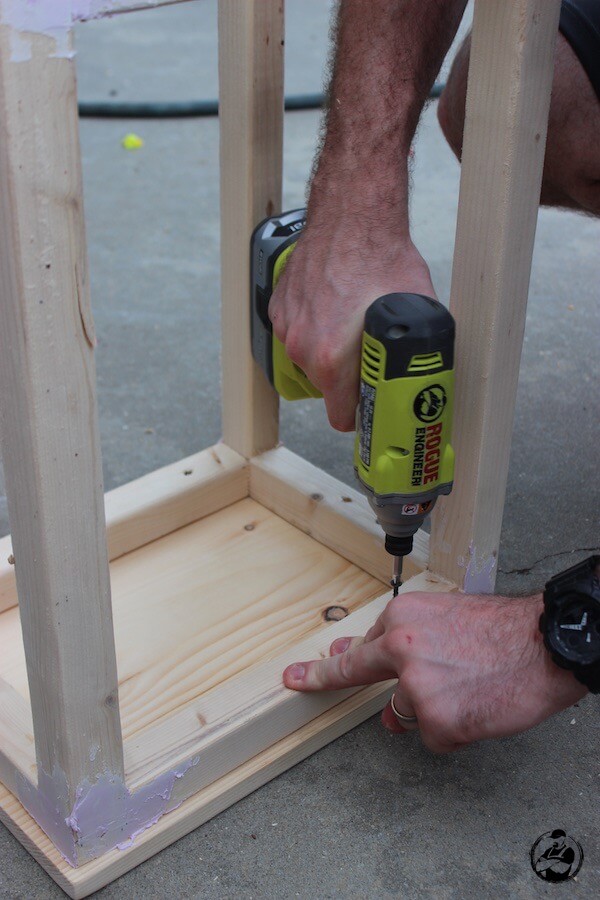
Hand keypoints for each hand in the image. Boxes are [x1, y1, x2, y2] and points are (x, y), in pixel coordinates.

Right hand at [268, 221, 433, 430]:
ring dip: (330, 351)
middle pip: (327, 387)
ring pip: (310, 358)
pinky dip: (314, 327)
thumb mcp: (416, 309)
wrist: (352, 213)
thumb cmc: (381, 256)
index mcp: (332, 359)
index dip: (361, 413)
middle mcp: (302, 347)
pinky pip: (298, 332)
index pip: (340, 417)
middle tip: (372, 358)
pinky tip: (335, 306)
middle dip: (349, 379)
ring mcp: (287, 326)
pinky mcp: (279, 307)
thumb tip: (434, 370)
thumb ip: (419, 349)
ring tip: (353, 325)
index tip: (372, 405)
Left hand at [282, 591, 586, 752]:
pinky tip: (478, 708)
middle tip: (300, 681)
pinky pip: (436, 737)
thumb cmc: (504, 629)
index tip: (295, 676)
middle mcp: (401, 649)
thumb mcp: (445, 616)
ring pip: (406, 713)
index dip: (325, 665)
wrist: (546, 644)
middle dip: (323, 679)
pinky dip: (456, 730)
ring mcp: (416, 687)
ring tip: (470, 689)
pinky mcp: (437, 721)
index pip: (357, 648)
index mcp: (402, 619)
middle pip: (359, 675)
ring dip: (432, 710)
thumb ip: (405, 640)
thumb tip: (366, 656)